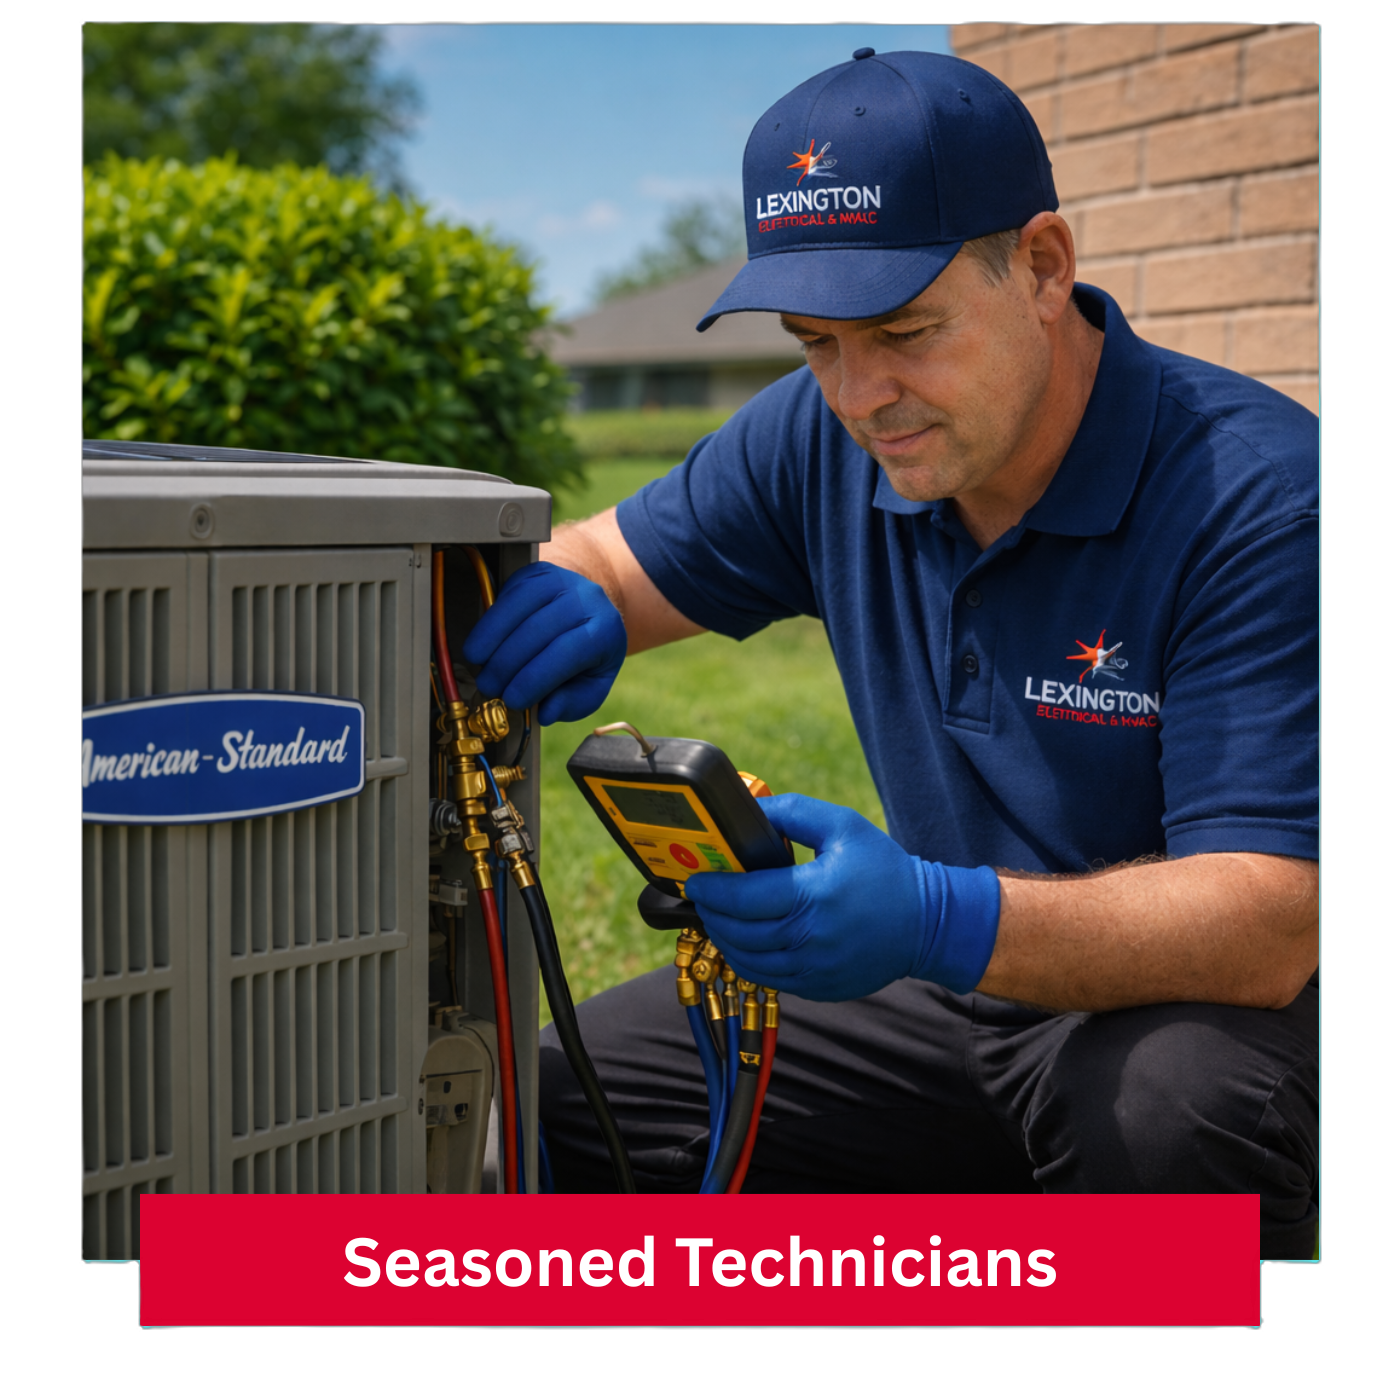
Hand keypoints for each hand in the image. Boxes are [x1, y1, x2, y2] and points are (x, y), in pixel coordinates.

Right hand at [463, 562, 626, 724]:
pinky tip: (482, 642)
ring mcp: (562, 580)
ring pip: (519, 607)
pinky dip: (490, 620)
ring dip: (492, 639)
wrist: (589, 611)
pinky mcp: (538, 572)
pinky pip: (508, 593)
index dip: (534, 678)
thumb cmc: (588, 656)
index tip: (511, 699)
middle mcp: (587, 599)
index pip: (566, 653)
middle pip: (538, 630)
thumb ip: (572, 703)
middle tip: (489, 686)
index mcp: (605, 631)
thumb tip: (546, 712)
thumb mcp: (591, 687)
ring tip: (478, 664)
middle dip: (507, 663)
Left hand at [685, 793, 1001, 1000]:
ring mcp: (814, 969)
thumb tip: (751, 811)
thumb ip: (792, 813)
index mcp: (813, 895)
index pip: (744, 898)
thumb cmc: (885, 871)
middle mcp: (810, 937)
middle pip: (739, 932)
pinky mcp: (819, 987)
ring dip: (724, 939)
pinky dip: (747, 961)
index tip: (695, 880)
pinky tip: (743, 942)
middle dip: (712, 914)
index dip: (712, 890)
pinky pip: (769, 979)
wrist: (928, 923)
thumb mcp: (842, 827)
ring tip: (717, 918)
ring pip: (748, 961)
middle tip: (702, 897)